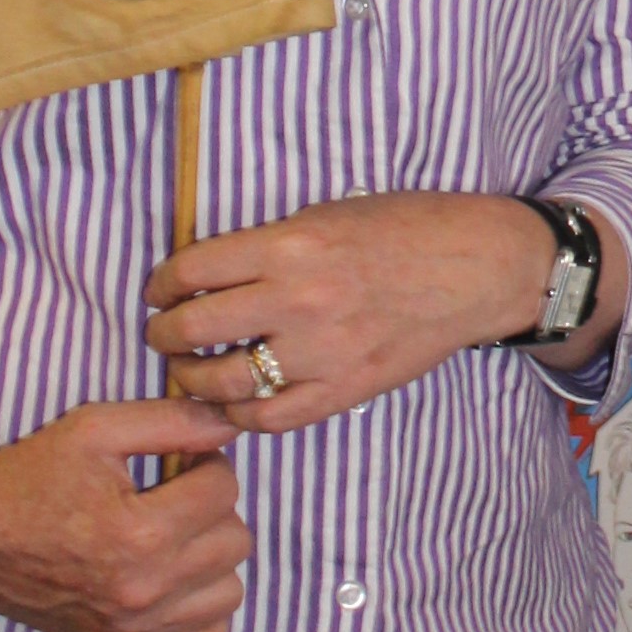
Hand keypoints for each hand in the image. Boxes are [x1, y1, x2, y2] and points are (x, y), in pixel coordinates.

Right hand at [0, 396, 250, 631]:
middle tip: (175, 497)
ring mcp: (135, 631)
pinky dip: (201, 615)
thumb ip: (174, 420)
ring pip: (228, 591)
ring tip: (174, 537)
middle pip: (234, 540)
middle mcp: (143, 590)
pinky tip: (176, 584)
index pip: (224, 489)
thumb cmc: (33, 475)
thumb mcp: (98, 426)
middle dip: (211, 508)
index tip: (179, 464)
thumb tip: (230, 427)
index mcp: (139, 532)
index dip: (207, 463)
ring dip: (211, 558)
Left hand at [144, 192, 558, 430]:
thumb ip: (271, 244)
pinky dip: (240, 414)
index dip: (162, 284)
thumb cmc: (403, 227)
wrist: (473, 268)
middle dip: (166, 333)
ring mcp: (322, 352)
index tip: (158, 291)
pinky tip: (234, 400)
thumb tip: (210, 272)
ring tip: (190, 371)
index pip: (193, 270)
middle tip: (163, 333)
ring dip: (193, 379)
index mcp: (292, 244)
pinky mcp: (344, 391)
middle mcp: (298, 300)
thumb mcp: (329, 213)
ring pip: (224, 382)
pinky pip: (271, 418)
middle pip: (196, 328)